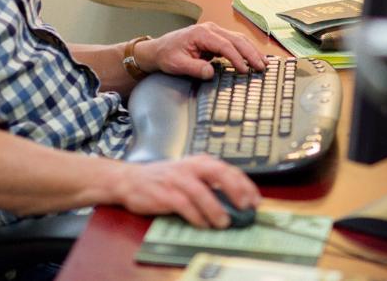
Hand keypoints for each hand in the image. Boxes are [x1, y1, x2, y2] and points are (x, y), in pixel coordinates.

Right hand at [114, 155, 260, 228]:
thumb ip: (209, 183)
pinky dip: (196, 216)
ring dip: (216, 209)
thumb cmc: (164, 179)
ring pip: (202, 192)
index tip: (255, 201)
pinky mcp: (164, 194)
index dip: (245, 185)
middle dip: (236, 190)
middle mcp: (190, 167)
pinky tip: (203, 224)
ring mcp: (177, 180)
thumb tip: (236, 200)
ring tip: (224, 223)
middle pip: (219, 173)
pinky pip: (184, 205)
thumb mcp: (189, 174)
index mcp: (199, 161)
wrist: (131, 180)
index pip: (228, 170)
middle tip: (245, 207)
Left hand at [135, 21, 265, 78]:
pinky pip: (234, 42)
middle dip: (251, 53)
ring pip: (238, 39)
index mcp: (201, 33)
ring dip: (251, 50)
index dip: (237, 58)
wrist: (159, 49)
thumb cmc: (167, 55)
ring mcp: (214, 31)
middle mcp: (210, 29)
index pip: (225, 45)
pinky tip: (253, 57)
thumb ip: (194, 68)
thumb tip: (210, 73)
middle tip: (262, 66)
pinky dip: (245, 49)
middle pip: (236, 39)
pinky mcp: (216, 37)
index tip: (245, 70)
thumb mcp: (177, 64)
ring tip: (263, 62)